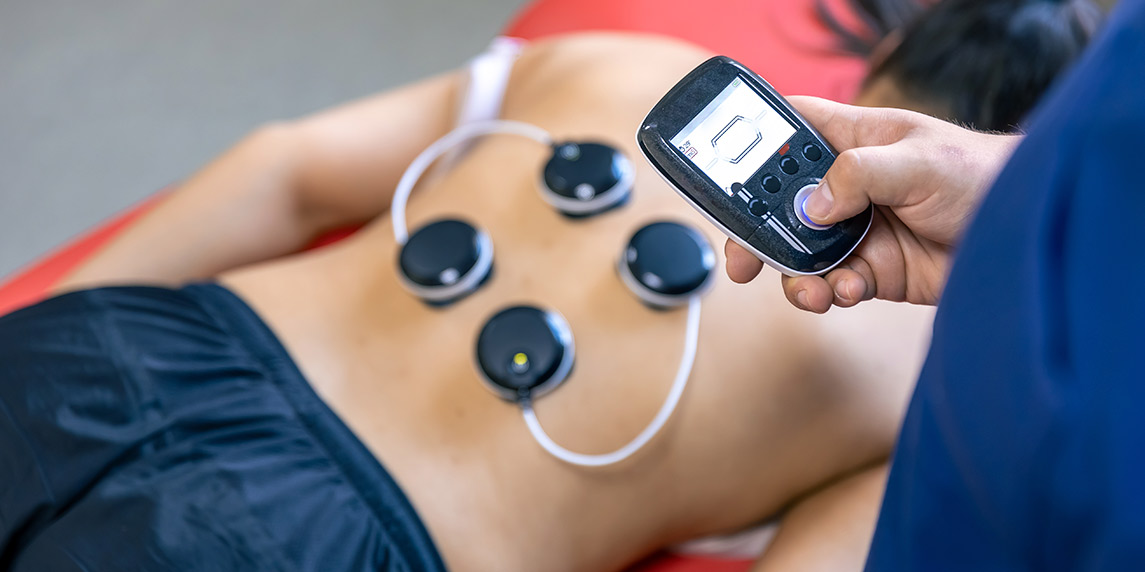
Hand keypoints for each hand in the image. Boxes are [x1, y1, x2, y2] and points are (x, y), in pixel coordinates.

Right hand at [725, 97, 1020, 311]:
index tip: (727, 178)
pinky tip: (846, 291)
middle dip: (757, 232)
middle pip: (779, 204)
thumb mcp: (920, 161)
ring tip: (811, 289)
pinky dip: (830, 293)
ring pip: (800, 253)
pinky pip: (832, 285)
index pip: (791, 132)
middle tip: (743, 260)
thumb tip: (812, 205)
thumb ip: (860, 175)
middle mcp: (848, 187)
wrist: (1026, 240)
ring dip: (795, 275)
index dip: (755, 148)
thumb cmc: (984, 177)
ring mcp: (858, 231)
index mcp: (853, 141)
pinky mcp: (873, 271)